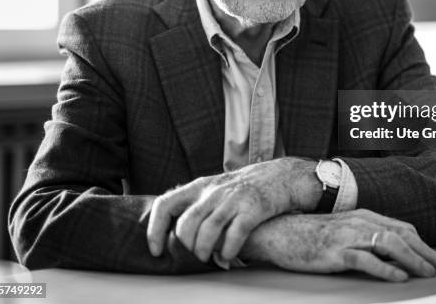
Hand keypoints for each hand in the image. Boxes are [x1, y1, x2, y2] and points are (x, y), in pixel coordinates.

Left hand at [147, 157, 318, 261]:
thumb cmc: (244, 189)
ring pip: (207, 231)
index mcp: (200, 186)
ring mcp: (233, 199)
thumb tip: (174, 233)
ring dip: (204, 252)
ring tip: (209, 259)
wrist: (281, 176)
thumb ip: (197, 205)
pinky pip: (234, 234)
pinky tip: (228, 257)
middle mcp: (214, 191)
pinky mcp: (253, 208)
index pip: (165, 204)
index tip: (156, 250)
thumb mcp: (216, 188)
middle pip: (186, 224)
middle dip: (186, 247)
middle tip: (194, 256)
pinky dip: (227, 251)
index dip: (154, 229)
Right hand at [240, 209, 435, 281]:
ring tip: (427, 273)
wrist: (280, 232)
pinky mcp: (335, 251)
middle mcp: (359, 222)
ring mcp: (347, 236)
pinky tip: (398, 278)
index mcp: (364, 216)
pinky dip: (385, 268)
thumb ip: (366, 237)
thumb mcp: (343, 231)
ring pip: (388, 243)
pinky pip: (365, 258)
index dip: (424, 245)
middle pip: (402, 234)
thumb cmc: (312, 234)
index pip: (403, 228)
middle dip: (427, 252)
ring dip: (412, 259)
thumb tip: (392, 254)